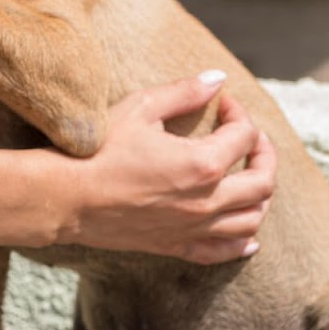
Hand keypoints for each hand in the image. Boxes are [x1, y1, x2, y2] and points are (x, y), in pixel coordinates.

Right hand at [60, 71, 276, 263]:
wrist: (65, 197)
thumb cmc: (98, 150)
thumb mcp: (140, 108)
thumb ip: (184, 92)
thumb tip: (217, 78)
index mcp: (203, 163)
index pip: (244, 136)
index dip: (238, 114)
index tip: (223, 104)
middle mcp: (207, 201)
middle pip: (263, 182)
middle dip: (263, 153)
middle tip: (250, 137)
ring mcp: (195, 228)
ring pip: (252, 219)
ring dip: (259, 195)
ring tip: (248, 177)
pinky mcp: (177, 246)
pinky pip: (225, 251)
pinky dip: (243, 242)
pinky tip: (247, 235)